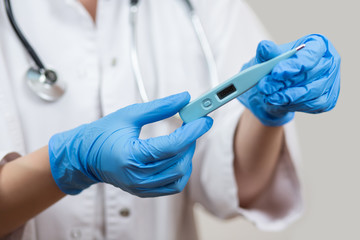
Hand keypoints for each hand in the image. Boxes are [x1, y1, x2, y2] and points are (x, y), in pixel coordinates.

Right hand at [48, 92, 212, 196]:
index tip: (204, 119)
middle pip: (179, 162)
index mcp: (130, 156)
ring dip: (188, 156)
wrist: (85, 157)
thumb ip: (159, 107)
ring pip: (179, 176)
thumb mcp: (130, 114)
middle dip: (191, 142)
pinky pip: (172, 186)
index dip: (192, 131)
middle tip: (193, 125)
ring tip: (184, 139)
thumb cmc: (103, 133)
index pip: (171, 146)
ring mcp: (141, 187)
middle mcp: (137, 176)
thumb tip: (184, 99)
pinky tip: (178, 155)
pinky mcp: (144, 191)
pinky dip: (181, 170)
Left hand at [238, 34, 340, 125]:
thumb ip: (267, 52)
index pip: (311, 53)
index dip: (295, 64)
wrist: (276, 88)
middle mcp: (329, 61)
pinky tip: (279, 102)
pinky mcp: (328, 100)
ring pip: (311, 92)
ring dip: (287, 96)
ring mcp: (330, 82)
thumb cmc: (275, 67)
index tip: (276, 73)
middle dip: (285, 83)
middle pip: (311, 74)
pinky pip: (312, 105)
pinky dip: (293, 105)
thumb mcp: (267, 57)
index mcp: (318, 44)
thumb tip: (264, 47)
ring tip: (268, 97)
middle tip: (264, 87)